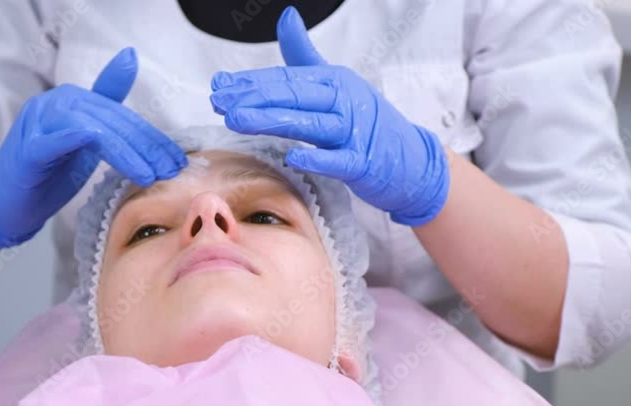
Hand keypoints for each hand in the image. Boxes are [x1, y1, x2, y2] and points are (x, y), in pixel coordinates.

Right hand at [0, 47, 186, 248]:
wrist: (4, 204)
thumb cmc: (46, 174)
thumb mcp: (85, 144)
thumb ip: (108, 112)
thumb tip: (130, 60)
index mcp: (72, 101)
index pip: (121, 115)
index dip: (152, 136)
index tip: (177, 159)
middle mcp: (54, 103)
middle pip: (111, 119)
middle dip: (146, 145)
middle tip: (171, 169)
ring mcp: (38, 123)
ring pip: (93, 127)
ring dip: (127, 151)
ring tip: (150, 176)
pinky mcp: (28, 149)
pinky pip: (60, 140)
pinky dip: (87, 144)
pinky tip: (117, 161)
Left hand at [209, 7, 449, 225]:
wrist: (410, 159)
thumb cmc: (366, 122)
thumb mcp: (335, 83)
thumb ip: (304, 56)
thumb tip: (285, 17)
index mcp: (332, 80)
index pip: (285, 79)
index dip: (250, 83)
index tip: (219, 87)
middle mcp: (343, 100)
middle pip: (293, 96)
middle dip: (254, 97)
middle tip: (219, 102)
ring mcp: (354, 132)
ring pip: (310, 123)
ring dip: (272, 120)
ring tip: (238, 120)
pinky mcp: (364, 163)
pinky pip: (339, 160)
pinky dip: (317, 158)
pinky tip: (293, 156)